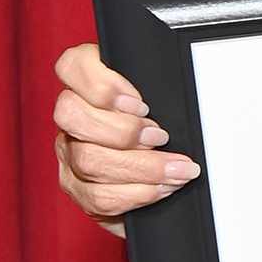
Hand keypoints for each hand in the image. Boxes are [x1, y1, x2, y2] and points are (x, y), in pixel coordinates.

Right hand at [52, 42, 200, 237]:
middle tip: (161, 137)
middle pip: (72, 116)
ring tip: (177, 169)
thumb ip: (161, 87)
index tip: (141, 103)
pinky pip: (98, 196)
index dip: (102, 84)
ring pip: (88, 160)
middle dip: (124, 130)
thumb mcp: (164, 98)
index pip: (72, 65)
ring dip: (141, 167)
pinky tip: (162, 188)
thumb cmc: (165, 125)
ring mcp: (69, 153)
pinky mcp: (77, 188)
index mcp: (89, 84)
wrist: (160, 174)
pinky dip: (137, 193)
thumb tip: (191, 84)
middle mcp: (71, 116)